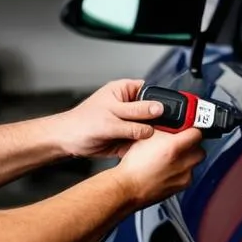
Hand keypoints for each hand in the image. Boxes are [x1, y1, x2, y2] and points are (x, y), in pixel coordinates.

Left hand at [52, 79, 166, 158]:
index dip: (162, 102)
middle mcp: (129, 105)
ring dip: (154, 136)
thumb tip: (157, 112)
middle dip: (160, 122)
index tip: (172, 113)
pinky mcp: (128, 138)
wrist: (68, 142)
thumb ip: (135, 116)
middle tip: (168, 131)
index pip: (151, 92)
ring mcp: (130, 122)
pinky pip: (143, 142)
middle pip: (154, 112)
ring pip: (150, 128)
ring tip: (159, 142)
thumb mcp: (111, 118)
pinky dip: (147, 147)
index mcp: (125, 91)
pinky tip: (150, 150)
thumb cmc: (81, 123)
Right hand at [114, 127, 204, 207]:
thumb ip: (162, 128)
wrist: (128, 187)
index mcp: (174, 148)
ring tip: (172, 156)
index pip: (197, 133)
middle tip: (179, 142)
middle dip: (191, 144)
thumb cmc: (133, 166)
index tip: (187, 128)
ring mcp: (184, 176)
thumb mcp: (145, 137)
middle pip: (200, 148)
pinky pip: (189, 173)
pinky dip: (182, 170)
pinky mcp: (182, 185)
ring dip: (187, 157)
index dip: (192, 128)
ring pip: (195, 162)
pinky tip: (168, 168)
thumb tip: (170, 122)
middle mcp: (183, 162)